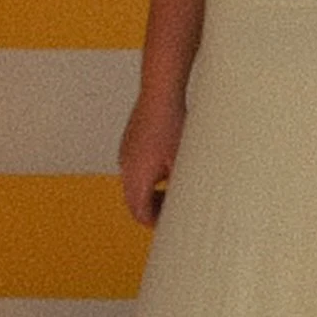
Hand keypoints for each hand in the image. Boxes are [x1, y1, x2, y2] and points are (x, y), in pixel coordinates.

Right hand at [119, 96, 182, 227]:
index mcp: (137, 178)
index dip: (157, 222)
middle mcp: (125, 167)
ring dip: (150, 190)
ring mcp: (125, 153)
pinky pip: (134, 167)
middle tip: (174, 207)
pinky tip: (166, 163)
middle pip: (134, 201)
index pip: (140, 213)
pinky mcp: (129, 142)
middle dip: (153, 207)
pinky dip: (148, 175)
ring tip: (174, 184)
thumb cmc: (172, 124)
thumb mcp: (182, 163)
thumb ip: (183, 188)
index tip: (172, 222)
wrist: (160, 93)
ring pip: (134, 184)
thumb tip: (191, 205)